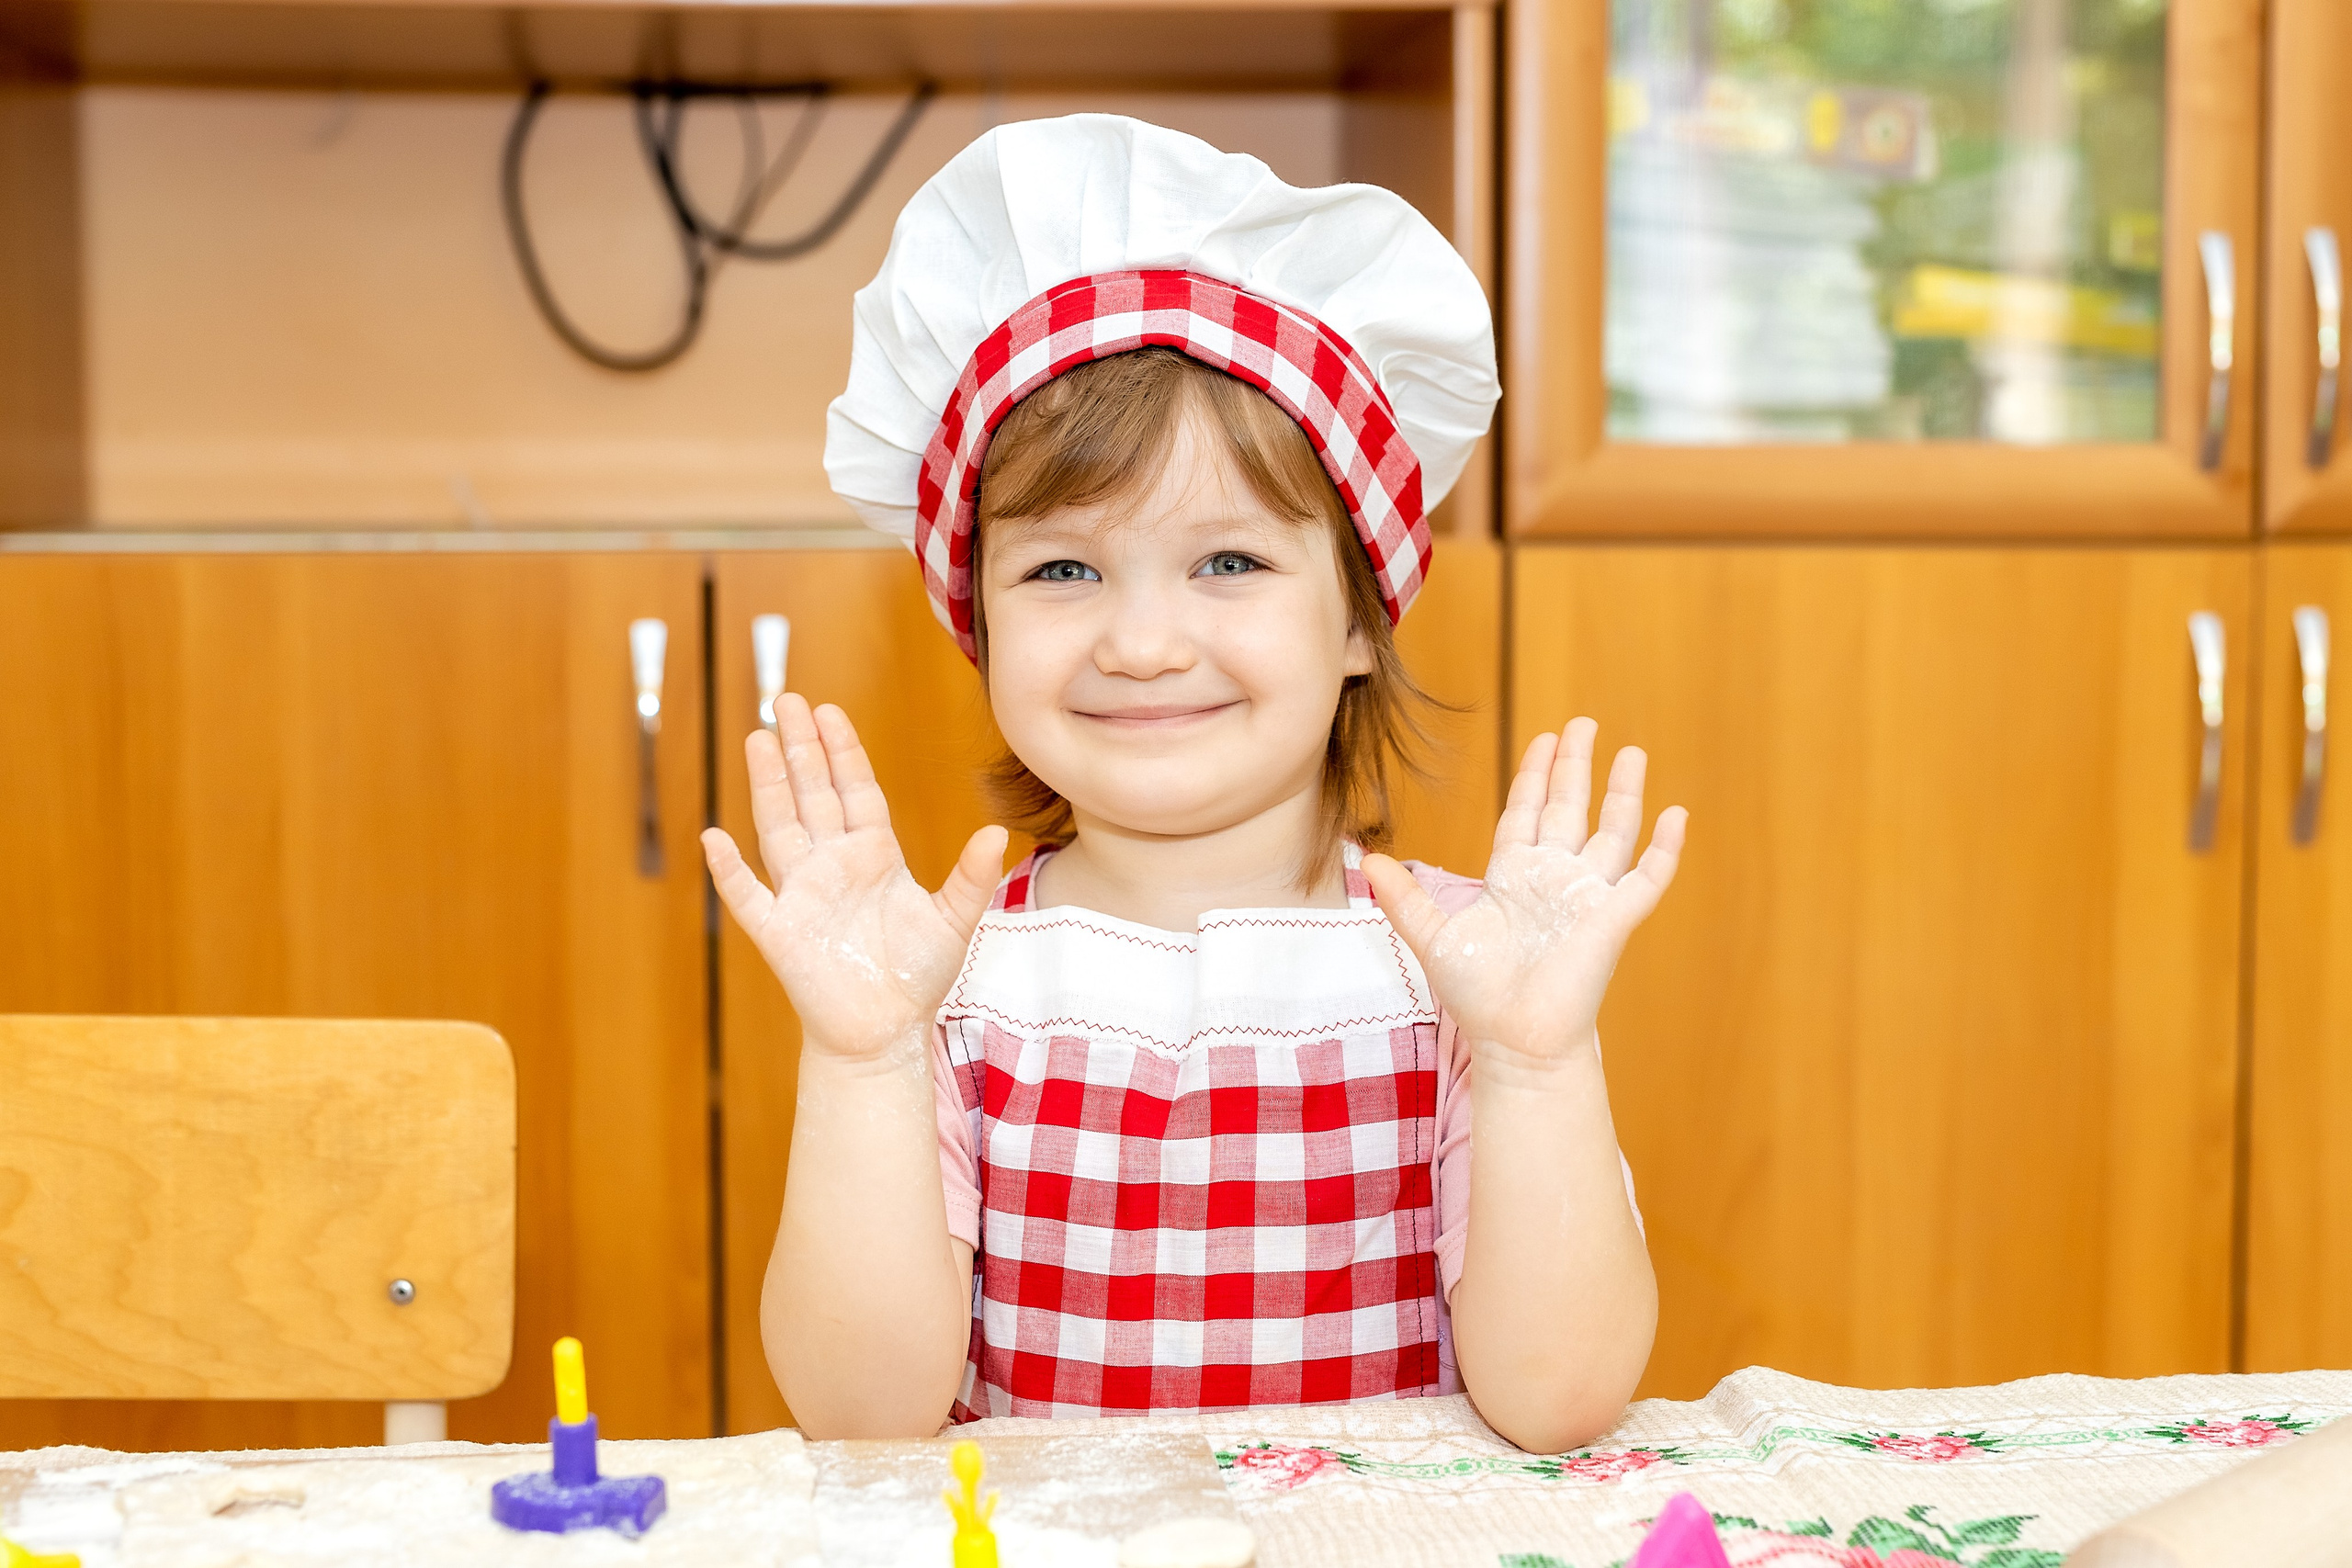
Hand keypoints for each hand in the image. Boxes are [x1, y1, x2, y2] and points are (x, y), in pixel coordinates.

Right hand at [702, 695, 1007, 1063]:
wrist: (885, 1033)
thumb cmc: (916, 978)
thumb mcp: (954, 922)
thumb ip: (971, 877)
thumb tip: (995, 832)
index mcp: (874, 857)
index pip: (855, 791)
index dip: (843, 752)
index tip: (830, 711)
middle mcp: (833, 866)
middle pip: (812, 794)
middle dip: (800, 748)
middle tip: (786, 699)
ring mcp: (802, 895)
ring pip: (779, 827)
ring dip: (768, 784)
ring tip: (756, 738)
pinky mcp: (779, 932)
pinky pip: (748, 896)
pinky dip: (730, 870)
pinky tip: (714, 838)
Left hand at [1363, 718, 1685, 1064]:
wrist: (1514, 1043)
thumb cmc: (1479, 997)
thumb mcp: (1434, 939)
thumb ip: (1406, 899)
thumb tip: (1368, 861)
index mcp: (1514, 877)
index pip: (1528, 812)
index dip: (1536, 776)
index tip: (1546, 739)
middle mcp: (1553, 879)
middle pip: (1570, 808)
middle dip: (1577, 766)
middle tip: (1585, 723)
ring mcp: (1587, 897)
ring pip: (1612, 831)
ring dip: (1623, 793)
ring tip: (1633, 751)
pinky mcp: (1613, 919)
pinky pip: (1647, 877)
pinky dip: (1665, 848)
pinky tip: (1677, 814)